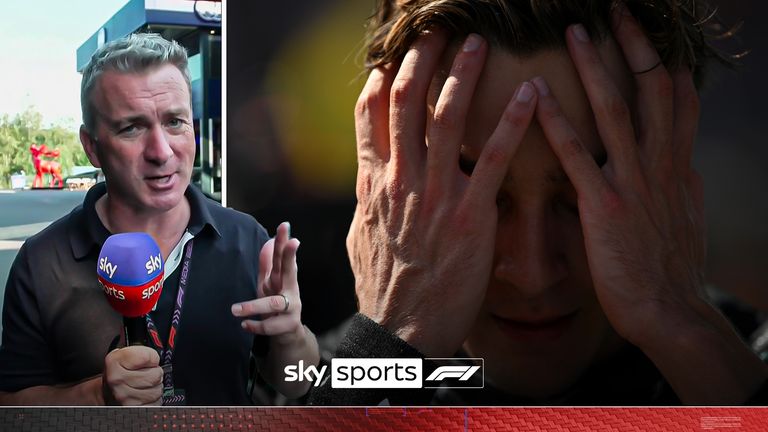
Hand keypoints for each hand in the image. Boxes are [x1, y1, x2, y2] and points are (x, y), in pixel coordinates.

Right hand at [103, 346, 162, 405]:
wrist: (106, 392)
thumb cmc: (119, 372)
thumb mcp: (124, 354)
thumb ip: (141, 351)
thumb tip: (157, 358)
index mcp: (114, 362)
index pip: (148, 357)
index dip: (152, 357)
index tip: (146, 360)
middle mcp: (117, 380)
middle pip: (156, 375)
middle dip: (155, 373)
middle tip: (146, 373)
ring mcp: (124, 398)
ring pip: (158, 390)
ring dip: (155, 387)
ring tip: (144, 385)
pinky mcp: (132, 409)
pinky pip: (156, 403)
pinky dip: (154, 399)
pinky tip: (144, 395)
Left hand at [232, 222, 304, 345]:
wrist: (288, 332)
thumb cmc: (277, 301)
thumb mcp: (270, 282)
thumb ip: (268, 263)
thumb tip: (268, 240)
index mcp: (284, 278)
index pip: (283, 256)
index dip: (284, 241)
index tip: (284, 226)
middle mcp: (290, 290)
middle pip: (290, 271)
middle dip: (290, 256)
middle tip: (292, 242)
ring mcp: (291, 308)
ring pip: (274, 303)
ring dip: (253, 306)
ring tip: (235, 310)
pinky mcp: (286, 325)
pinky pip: (269, 326)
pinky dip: (255, 326)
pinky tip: (245, 325)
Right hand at [348, 30, 537, 355]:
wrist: (401, 329)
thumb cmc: (384, 286)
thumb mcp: (362, 237)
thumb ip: (368, 198)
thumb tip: (368, 175)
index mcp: (372, 184)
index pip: (369, 117)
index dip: (379, 80)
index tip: (390, 57)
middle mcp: (400, 180)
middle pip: (405, 103)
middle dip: (419, 59)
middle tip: (435, 30)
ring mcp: (434, 194)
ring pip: (445, 118)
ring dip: (462, 74)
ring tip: (478, 43)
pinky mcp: (470, 213)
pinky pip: (493, 157)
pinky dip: (512, 121)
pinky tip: (532, 94)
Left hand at [533, 5, 765, 401]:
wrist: (668, 310)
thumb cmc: (666, 267)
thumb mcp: (678, 214)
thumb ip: (668, 181)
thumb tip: (665, 160)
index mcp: (678, 165)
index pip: (677, 100)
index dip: (664, 61)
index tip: (650, 33)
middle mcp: (661, 165)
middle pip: (654, 89)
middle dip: (638, 45)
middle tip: (619, 9)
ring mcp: (635, 182)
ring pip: (618, 110)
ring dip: (597, 67)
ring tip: (578, 30)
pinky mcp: (606, 206)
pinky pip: (580, 156)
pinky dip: (559, 123)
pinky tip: (539, 97)